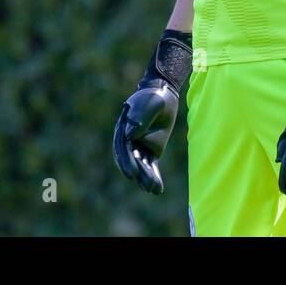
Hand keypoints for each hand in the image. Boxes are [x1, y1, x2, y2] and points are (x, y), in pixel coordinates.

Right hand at [113, 29, 192, 194]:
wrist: (163, 94)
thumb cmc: (154, 98)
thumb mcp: (151, 104)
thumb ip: (141, 118)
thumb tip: (131, 136)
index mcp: (124, 128)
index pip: (123, 148)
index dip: (126, 161)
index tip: (132, 173)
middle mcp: (129, 140)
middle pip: (131, 159)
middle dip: (137, 173)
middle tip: (144, 184)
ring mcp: (140, 146)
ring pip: (141, 165)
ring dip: (146, 178)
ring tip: (153, 190)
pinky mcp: (151, 150)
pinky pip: (151, 166)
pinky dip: (153, 176)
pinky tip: (157, 189)